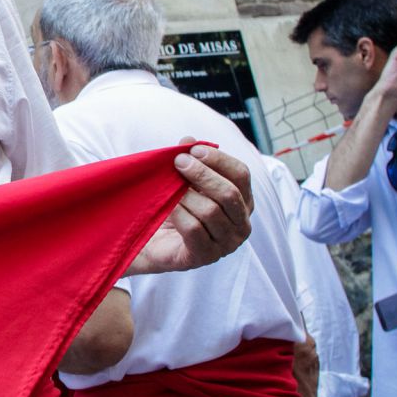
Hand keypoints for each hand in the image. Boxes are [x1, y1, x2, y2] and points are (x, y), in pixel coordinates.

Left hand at [133, 140, 252, 273]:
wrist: (153, 243)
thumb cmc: (176, 209)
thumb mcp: (184, 181)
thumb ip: (190, 160)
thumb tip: (188, 140)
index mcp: (243, 202)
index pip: (242, 175)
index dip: (219, 160)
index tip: (194, 149)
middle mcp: (241, 224)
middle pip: (229, 193)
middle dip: (202, 174)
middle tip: (178, 162)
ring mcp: (226, 243)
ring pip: (211, 211)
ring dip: (186, 195)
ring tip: (169, 188)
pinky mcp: (205, 256)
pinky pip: (195, 230)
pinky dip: (179, 214)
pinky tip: (168, 207)